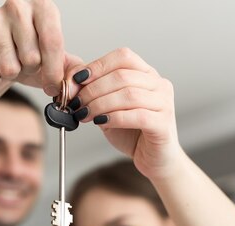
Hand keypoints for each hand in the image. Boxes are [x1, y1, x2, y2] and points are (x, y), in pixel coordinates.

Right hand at [0, 0, 81, 95]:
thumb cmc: (30, 60)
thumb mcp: (56, 63)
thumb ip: (73, 70)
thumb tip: (80, 80)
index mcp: (43, 7)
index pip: (52, 41)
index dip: (54, 72)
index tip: (53, 88)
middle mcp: (17, 5)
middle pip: (31, 57)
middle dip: (31, 70)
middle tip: (26, 64)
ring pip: (8, 67)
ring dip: (12, 74)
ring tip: (10, 64)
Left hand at [69, 48, 181, 179]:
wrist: (153, 159)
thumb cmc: (131, 133)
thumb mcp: (108, 107)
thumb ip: (93, 92)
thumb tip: (70, 80)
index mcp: (147, 74)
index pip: (123, 57)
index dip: (97, 66)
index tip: (76, 80)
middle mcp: (159, 85)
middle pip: (122, 76)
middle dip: (93, 89)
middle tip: (76, 102)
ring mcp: (164, 103)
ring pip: (129, 95)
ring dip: (100, 104)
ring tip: (84, 114)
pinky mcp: (163, 124)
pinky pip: (137, 116)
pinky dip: (115, 118)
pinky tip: (101, 122)